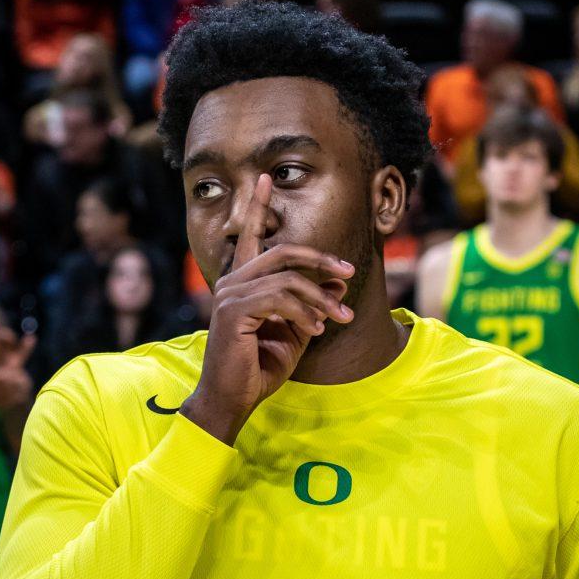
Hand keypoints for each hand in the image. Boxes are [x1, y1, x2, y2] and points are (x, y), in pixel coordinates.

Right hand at [180, 174, 354, 444]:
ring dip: (321, 298)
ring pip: (288, 280)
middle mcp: (233, 282)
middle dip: (320, 258)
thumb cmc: (260, 366)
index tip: (267, 179)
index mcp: (243, 282)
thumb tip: (338, 278)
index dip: (257, 206)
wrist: (235, 398)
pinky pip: (280, 300)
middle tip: (348, 269)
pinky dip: (305, 313)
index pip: (250, 236)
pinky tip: (316, 329)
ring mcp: (230, 295)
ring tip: (339, 317)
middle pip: (282, 252)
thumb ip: (312, 302)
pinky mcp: (233, 312)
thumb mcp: (295, 329)